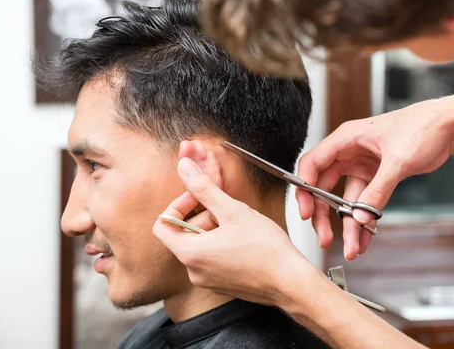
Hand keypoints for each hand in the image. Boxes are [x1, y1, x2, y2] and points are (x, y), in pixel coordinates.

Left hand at [153, 157, 313, 305]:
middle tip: (227, 210)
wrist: (291, 282)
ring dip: (215, 230)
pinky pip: (213, 259)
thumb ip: (204, 188)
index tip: (199, 198)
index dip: (179, 205)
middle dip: (203, 217)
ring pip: (200, 246)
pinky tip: (245, 241)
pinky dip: (223, 245)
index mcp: (190, 254)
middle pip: (183, 235)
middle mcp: (194, 272)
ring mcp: (208, 281)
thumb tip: (184, 168)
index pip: (162, 225)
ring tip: (240, 226)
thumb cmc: (266, 249)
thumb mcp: (232, 210)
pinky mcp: (222, 285)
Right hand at [297, 97, 453, 259]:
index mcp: (346, 139)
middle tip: (324, 237)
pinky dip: (364, 222)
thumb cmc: (422, 128)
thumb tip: (361, 217)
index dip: (305, 188)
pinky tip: (364, 240)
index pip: (313, 164)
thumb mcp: (398, 160)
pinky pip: (363, 204)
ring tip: (350, 248)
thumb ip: (378, 190)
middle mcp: (349, 153)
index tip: (307, 212)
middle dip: (323, 214)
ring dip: (346, 225)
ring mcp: (361, 166)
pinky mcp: (375, 177)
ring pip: (344, 200)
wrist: (448, 127)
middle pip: (323, 187)